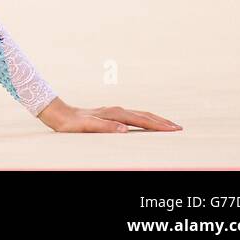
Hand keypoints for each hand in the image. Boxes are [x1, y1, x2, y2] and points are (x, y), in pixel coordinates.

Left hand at [38, 97, 182, 132]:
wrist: (60, 114)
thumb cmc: (73, 124)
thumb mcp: (87, 126)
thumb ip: (105, 127)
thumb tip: (124, 129)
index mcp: (115, 114)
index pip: (142, 120)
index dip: (158, 125)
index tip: (174, 129)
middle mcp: (116, 111)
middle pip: (144, 115)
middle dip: (161, 122)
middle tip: (179, 128)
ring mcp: (114, 111)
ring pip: (139, 114)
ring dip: (154, 119)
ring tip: (167, 125)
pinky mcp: (110, 114)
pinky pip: (132, 116)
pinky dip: (143, 119)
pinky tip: (144, 123)